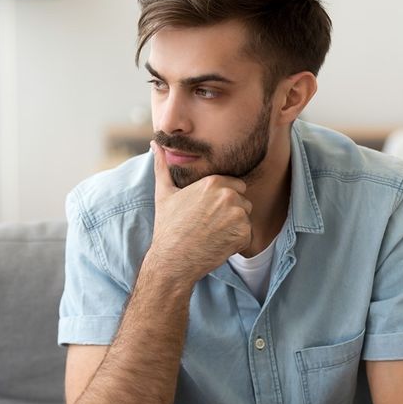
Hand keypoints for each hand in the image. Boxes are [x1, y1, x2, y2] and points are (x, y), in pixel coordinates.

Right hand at [148, 141, 252, 283]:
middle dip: (231, 211)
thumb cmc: (168, 226)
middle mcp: (228, 195)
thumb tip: (155, 144)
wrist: (172, 260)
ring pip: (246, 217)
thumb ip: (163, 165)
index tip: (208, 211)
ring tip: (212, 234)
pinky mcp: (243, 234)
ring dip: (234, 226)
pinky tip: (218, 244)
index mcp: (214, 182)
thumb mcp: (164, 193)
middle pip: (243, 200)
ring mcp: (238, 215)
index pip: (235, 185)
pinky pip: (247, 235)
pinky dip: (236, 242)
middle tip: (209, 224)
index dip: (223, 199)